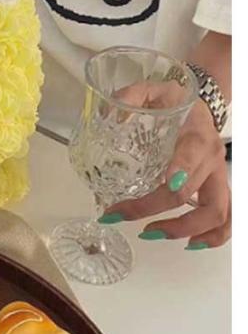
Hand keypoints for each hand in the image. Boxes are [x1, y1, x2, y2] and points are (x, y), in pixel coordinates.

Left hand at [103, 98, 230, 249]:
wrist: (203, 103)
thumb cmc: (174, 100)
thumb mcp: (152, 89)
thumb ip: (130, 97)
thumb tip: (108, 114)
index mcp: (195, 134)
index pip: (191, 156)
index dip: (181, 171)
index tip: (167, 183)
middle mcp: (210, 159)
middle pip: (188, 192)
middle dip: (153, 209)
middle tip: (120, 214)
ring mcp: (217, 177)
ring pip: (216, 212)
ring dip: (185, 229)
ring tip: (152, 233)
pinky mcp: (218, 189)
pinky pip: (227, 218)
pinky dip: (214, 236)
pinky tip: (190, 244)